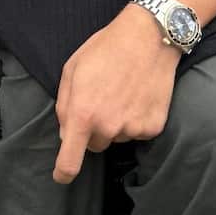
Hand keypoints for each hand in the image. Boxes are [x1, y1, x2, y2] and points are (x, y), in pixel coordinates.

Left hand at [52, 7, 179, 184]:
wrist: (149, 37)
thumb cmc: (106, 49)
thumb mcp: (72, 70)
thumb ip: (64, 105)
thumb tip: (65, 133)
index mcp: (83, 114)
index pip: (70, 160)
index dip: (64, 172)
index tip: (62, 177)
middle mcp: (108, 127)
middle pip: (95, 146)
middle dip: (94, 130)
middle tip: (102, 100)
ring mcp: (133, 129)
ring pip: (117, 138)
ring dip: (116, 123)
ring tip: (122, 91)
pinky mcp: (153, 127)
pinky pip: (138, 132)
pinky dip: (137, 119)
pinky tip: (138, 95)